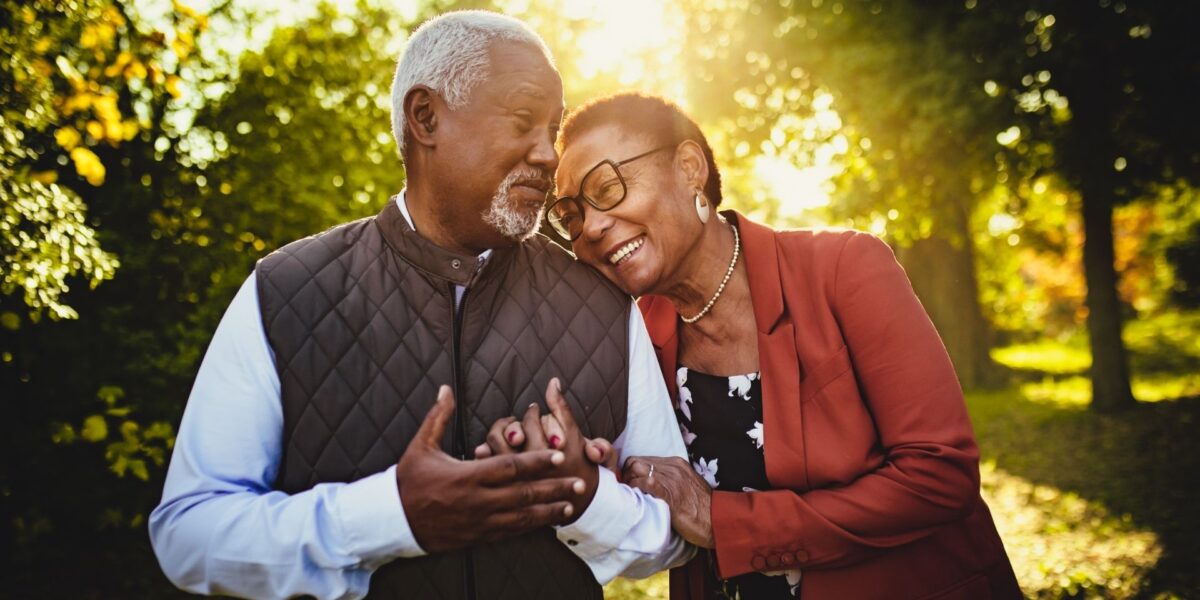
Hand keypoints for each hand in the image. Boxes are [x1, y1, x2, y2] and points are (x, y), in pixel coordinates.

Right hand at [396, 385, 586, 553]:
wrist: (392, 521)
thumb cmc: (408, 481)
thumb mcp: (421, 446)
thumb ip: (438, 417)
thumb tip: (446, 388)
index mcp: (467, 476)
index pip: (509, 466)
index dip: (536, 460)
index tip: (558, 453)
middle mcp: (477, 501)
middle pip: (523, 493)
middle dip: (554, 487)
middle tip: (580, 482)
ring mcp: (479, 522)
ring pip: (521, 517)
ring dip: (548, 511)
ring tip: (571, 505)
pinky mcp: (476, 536)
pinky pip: (509, 533)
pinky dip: (529, 527)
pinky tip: (546, 523)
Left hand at [472, 379, 600, 521]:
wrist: (577, 503)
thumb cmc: (579, 467)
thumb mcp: (576, 437)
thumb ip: (562, 409)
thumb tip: (552, 382)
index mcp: (550, 451)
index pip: (531, 420)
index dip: (532, 412)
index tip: (534, 410)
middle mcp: (531, 466)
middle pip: (509, 432)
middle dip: (513, 423)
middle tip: (518, 424)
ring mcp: (516, 478)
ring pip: (495, 445)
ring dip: (499, 433)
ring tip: (508, 435)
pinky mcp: (505, 488)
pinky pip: (487, 464)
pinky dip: (485, 452)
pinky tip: (490, 450)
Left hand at [624, 456, 714, 548]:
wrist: (717, 520)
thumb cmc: (702, 508)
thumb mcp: (687, 485)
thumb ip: (671, 480)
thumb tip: (651, 483)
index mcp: (676, 463)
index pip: (643, 459)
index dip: (632, 471)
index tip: (629, 482)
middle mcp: (673, 467)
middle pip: (635, 461)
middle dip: (626, 475)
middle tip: (627, 490)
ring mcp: (671, 479)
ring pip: (637, 470)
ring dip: (629, 483)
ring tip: (631, 496)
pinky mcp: (670, 494)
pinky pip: (645, 484)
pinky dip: (636, 490)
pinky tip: (637, 499)